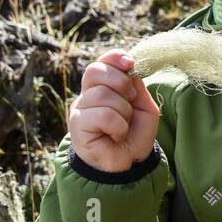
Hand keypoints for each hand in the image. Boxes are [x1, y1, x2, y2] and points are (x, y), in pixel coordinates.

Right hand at [69, 49, 160, 173]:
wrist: (127, 164)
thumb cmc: (134, 135)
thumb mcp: (144, 108)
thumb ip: (137, 87)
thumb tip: (130, 69)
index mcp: (102, 87)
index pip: (101, 62)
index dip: (114, 58)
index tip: (130, 63)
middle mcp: (87, 95)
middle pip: (96, 70)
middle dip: (121, 83)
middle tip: (131, 101)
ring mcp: (79, 110)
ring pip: (103, 95)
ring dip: (123, 112)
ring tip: (123, 126)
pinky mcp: (77, 126)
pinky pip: (102, 115)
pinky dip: (118, 126)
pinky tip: (116, 136)